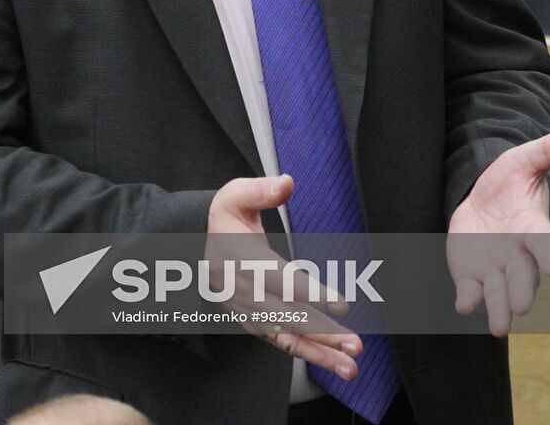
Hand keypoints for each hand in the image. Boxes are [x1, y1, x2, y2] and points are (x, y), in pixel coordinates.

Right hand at [207, 174, 361, 379]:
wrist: (194, 242)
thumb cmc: (224, 216)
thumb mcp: (236, 194)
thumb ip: (262, 190)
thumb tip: (287, 182)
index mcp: (242, 259)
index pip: (281, 280)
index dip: (312, 293)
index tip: (341, 304)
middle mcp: (245, 291)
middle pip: (289, 317)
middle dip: (324, 334)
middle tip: (355, 347)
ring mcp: (247, 310)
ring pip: (286, 336)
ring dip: (320, 353)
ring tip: (350, 366)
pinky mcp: (252, 320)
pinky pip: (279, 341)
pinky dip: (304, 353)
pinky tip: (328, 360)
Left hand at [447, 129, 549, 334]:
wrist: (483, 201)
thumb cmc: (509, 182)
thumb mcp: (523, 160)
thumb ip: (548, 151)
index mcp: (531, 227)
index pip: (544, 241)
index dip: (548, 253)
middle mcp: (517, 254)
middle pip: (523, 275)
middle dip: (523, 290)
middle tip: (523, 306)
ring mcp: (495, 268)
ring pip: (500, 293)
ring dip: (499, 308)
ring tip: (498, 326)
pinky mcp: (471, 275)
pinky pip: (471, 291)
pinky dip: (468, 299)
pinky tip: (463, 306)